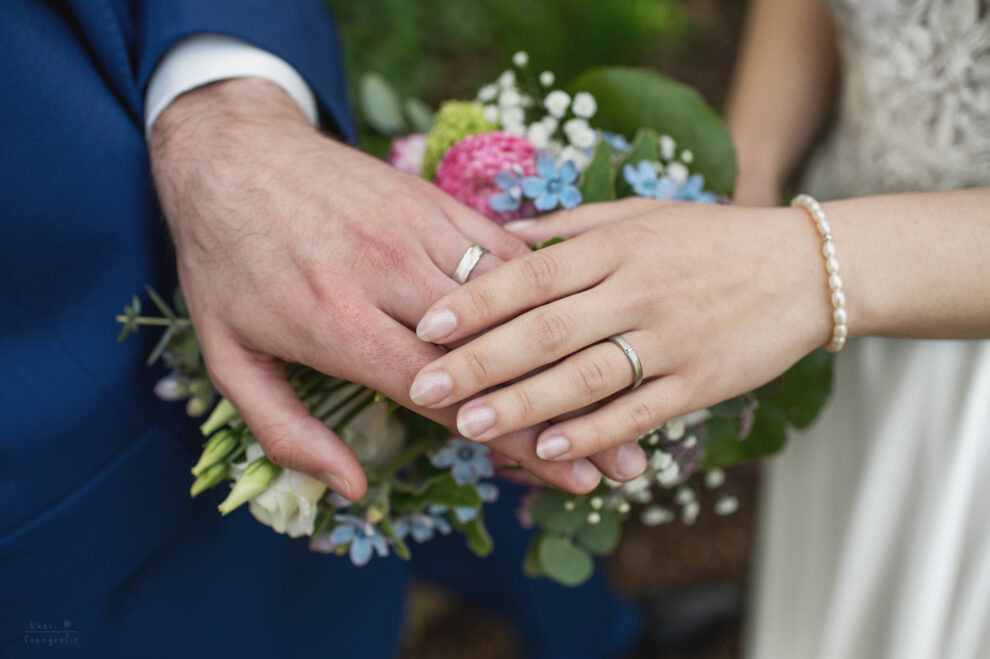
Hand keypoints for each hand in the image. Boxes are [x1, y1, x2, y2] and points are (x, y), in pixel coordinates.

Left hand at [149, 78, 601, 498]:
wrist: (232, 153)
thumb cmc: (227, 263)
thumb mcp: (227, 357)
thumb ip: (285, 432)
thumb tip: (351, 488)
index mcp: (341, 324)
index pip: (446, 397)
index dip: (515, 443)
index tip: (571, 477)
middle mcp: (392, 278)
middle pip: (497, 357)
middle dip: (567, 413)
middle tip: (622, 459)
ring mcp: (420, 233)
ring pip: (514, 301)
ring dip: (574, 352)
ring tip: (627, 395)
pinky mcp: (436, 202)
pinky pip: (504, 249)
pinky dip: (547, 289)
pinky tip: (584, 319)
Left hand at [408, 198, 832, 462]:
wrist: (807, 269)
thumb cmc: (712, 239)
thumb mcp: (643, 216)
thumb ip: (570, 227)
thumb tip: (503, 234)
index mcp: (619, 246)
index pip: (534, 274)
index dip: (477, 301)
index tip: (427, 325)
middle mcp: (640, 290)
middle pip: (547, 330)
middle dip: (480, 362)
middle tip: (424, 386)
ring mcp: (672, 340)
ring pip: (586, 377)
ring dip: (524, 405)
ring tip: (468, 427)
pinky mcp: (702, 383)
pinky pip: (639, 413)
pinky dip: (593, 434)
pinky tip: (549, 451)